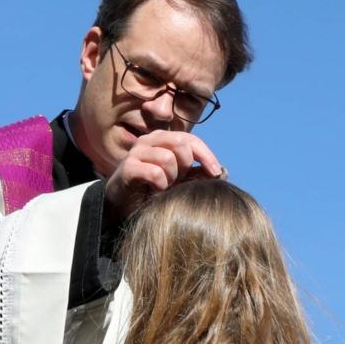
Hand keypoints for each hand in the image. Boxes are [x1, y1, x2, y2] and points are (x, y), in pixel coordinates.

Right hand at [103, 130, 225, 214]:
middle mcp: (149, 140)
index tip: (216, 173)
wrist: (123, 204)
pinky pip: (154, 172)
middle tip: (178, 181)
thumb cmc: (153, 189)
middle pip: (180, 143)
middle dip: (185, 165)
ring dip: (171, 178)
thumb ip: (195, 172)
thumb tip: (221, 171)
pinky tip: (155, 191)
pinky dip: (160, 185)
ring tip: (164, 187)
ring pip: (167, 158)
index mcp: (163, 139)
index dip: (206, 155)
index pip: (190, 140)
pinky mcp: (127, 167)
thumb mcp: (178, 180)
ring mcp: (136, 152)